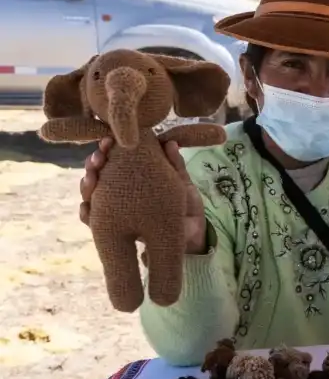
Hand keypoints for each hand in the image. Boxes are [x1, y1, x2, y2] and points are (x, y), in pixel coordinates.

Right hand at [80, 138, 208, 254]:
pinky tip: (87, 207)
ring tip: (91, 178)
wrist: (193, 237)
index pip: (114, 160)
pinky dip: (86, 214)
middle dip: (93, 164)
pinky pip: (94, 223)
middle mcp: (122, 193)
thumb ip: (175, 165)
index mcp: (135, 178)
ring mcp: (117, 211)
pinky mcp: (115, 230)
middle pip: (98, 175)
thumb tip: (170, 142)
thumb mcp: (181, 184)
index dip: (107, 150)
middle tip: (98, 158)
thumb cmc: (185, 207)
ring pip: (92, 195)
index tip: (107, 141)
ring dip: (86, 185)